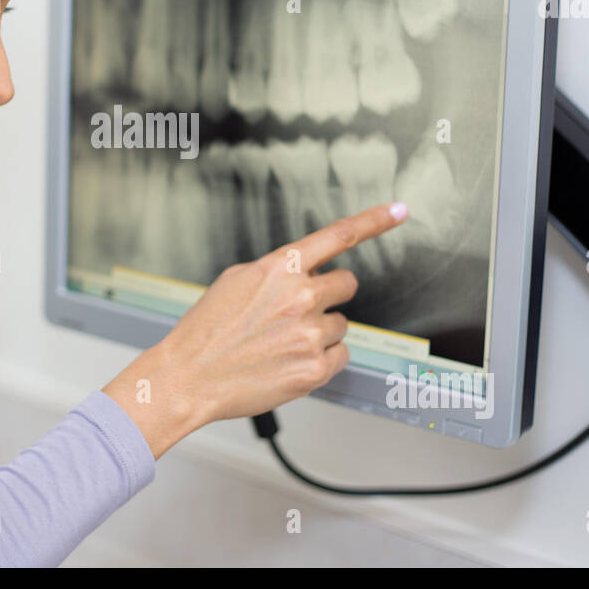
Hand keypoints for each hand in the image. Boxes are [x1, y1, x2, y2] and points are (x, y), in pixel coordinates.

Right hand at [102, 202, 407, 457]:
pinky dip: (321, 359)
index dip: (375, 220)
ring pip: (341, 324)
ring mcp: (310, 334)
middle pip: (347, 284)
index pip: (339, 235)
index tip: (399, 211)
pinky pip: (340, 355)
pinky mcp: (315, 369)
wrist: (188, 378)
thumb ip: (277, 271)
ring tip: (281, 342)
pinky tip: (289, 361)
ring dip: (320, 331)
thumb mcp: (236, 281)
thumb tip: (304, 271)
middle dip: (330, 294)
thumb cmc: (206, 332)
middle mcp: (300, 297)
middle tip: (299, 310)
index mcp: (280, 268)